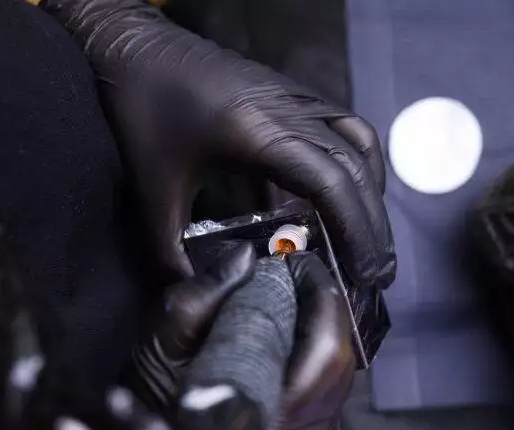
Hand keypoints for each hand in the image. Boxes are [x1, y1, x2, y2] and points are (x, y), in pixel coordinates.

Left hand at [40, 0, 395, 288]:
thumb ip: (169, 251)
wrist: (135, 45)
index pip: (332, 184)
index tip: (363, 277)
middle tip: (378, 274)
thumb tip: (192, 299)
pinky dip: (355, 167)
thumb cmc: (141, 108)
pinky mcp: (291, 96)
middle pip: (356, 170)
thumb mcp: (151, 188)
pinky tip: (339, 200)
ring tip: (368, 240)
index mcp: (262, 132)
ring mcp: (297, 98)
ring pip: (358, 146)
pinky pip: (343, 130)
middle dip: (373, 226)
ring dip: (370, 194)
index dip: (356, 233)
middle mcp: (293, 110)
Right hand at [133, 248, 353, 429]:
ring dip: (315, 344)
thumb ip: (198, 301)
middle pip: (338, 364)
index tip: (297, 262)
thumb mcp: (155, 357)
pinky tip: (281, 365)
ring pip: (337, 386)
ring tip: (282, 317)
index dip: (319, 292)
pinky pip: (329, 409)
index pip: (327, 346)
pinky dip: (310, 376)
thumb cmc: (141, 428)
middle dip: (318, 314)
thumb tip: (245, 257)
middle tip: (291, 282)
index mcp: (270, 424)